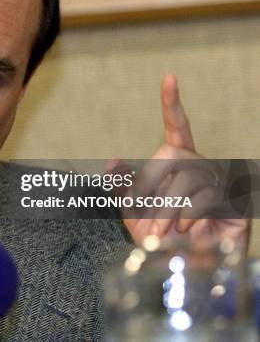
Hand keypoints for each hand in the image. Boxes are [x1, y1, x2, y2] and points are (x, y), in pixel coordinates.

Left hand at [121, 75, 248, 247]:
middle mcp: (200, 167)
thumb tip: (113, 159)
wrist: (183, 269)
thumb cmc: (158, 240)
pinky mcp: (235, 202)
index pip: (176, 127)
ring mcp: (219, 182)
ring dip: (167, 207)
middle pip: (172, 153)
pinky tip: (182, 231)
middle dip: (152, 185)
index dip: (172, 104)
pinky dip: (186, 215)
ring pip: (187, 176)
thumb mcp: (133, 213)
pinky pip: (205, 197)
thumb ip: (122, 187)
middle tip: (147, 217)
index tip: (168, 78)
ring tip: (161, 230)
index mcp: (177, 164)